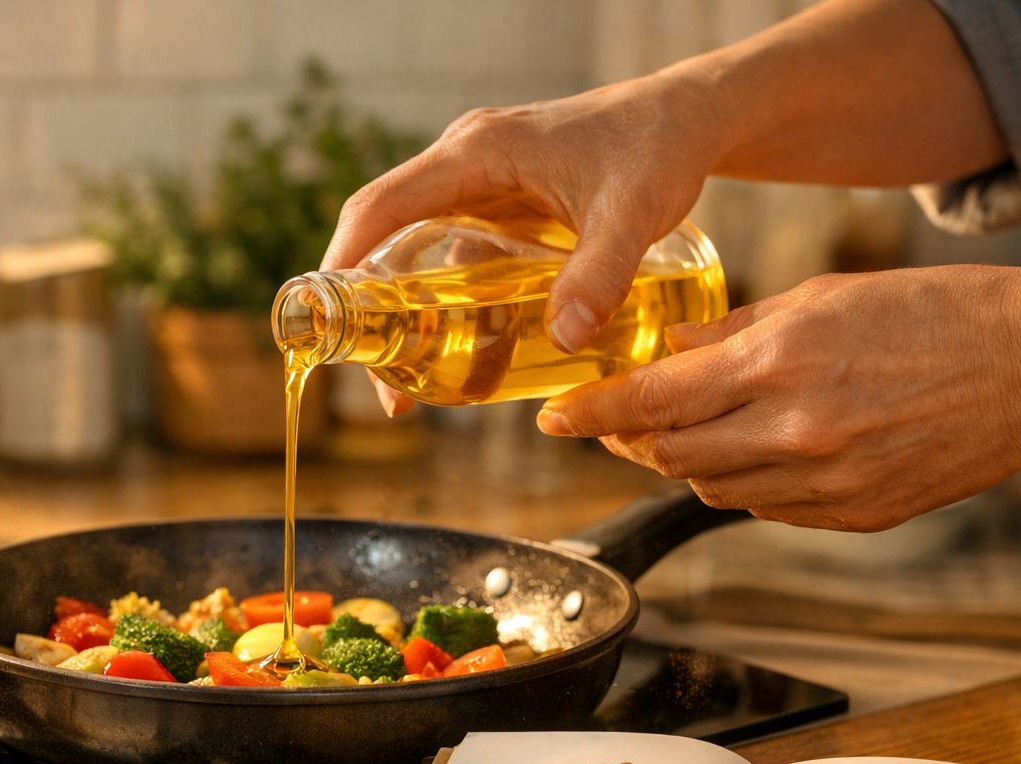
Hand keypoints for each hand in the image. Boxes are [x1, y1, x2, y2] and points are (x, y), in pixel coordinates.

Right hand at [322, 70, 722, 416]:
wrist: (688, 120)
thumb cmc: (657, 148)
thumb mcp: (633, 212)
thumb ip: (601, 272)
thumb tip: (563, 338)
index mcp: (475, 152)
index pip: (381, 206)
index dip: (345, 263)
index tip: (333, 324)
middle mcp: (464, 164)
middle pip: (386, 238)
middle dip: (374, 311)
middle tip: (384, 384)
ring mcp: (479, 185)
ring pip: (420, 255)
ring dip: (413, 317)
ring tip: (422, 387)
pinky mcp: (500, 206)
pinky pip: (456, 259)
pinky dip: (453, 307)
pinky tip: (471, 355)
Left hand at [535, 266, 1020, 530]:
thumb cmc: (934, 314)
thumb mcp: (822, 297)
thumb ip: (732, 332)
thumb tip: (665, 353)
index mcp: (780, 362)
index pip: (651, 400)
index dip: (590, 413)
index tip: (553, 418)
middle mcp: (794, 431)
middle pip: (667, 453)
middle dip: (628, 438)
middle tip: (614, 420)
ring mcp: (824, 482)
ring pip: (709, 487)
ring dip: (681, 460)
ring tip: (683, 430)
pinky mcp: (851, 515)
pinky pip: (763, 508)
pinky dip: (739, 482)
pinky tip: (748, 452)